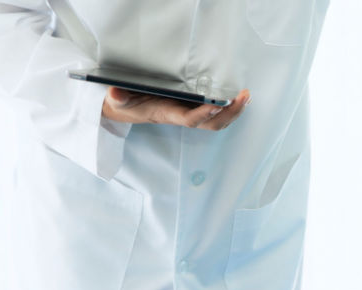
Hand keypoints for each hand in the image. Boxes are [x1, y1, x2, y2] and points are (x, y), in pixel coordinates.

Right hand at [101, 87, 250, 129]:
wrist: (127, 109)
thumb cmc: (126, 103)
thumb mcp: (119, 100)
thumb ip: (118, 97)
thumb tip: (114, 93)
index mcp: (167, 114)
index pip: (188, 119)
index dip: (202, 115)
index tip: (215, 106)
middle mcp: (181, 117)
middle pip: (211, 124)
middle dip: (228, 114)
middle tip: (242, 98)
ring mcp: (189, 115)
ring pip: (216, 121)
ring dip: (233, 112)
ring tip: (246, 98)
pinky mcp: (192, 110)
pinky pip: (215, 115)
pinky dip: (229, 109)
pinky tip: (238, 99)